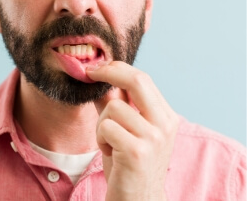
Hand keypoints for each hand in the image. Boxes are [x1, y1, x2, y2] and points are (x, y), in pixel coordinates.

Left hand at [87, 61, 178, 200]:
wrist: (138, 200)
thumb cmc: (128, 163)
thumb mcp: (125, 129)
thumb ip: (115, 104)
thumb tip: (98, 78)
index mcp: (165, 116)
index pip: (142, 79)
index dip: (117, 68)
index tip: (97, 67)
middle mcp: (165, 124)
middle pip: (136, 80)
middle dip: (108, 72)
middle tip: (90, 73)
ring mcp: (153, 138)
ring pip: (113, 107)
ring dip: (101, 123)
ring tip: (109, 142)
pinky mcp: (137, 152)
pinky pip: (106, 127)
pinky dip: (100, 138)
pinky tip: (110, 152)